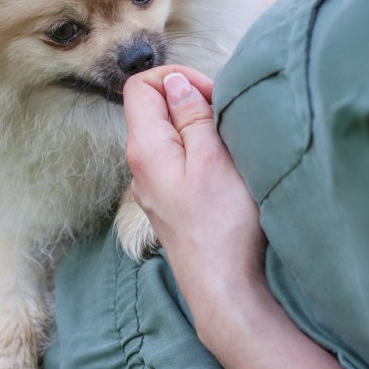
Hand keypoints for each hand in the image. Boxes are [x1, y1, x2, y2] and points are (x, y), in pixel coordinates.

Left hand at [123, 66, 267, 341]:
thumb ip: (192, 115)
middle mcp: (140, 167)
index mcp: (144, 149)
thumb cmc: (223, 226)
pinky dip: (198, 154)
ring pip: (168, 137)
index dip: (176, 77)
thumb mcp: (214, 158)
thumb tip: (176, 84)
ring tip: (228, 146)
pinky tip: (223, 173)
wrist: (224, 290)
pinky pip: (177, 163)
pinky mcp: (169, 205)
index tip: (209, 93)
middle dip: (190, 101)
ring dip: (197, 130)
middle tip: (225, 119)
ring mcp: (152, 189)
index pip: (139, 86)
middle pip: (153, 109)